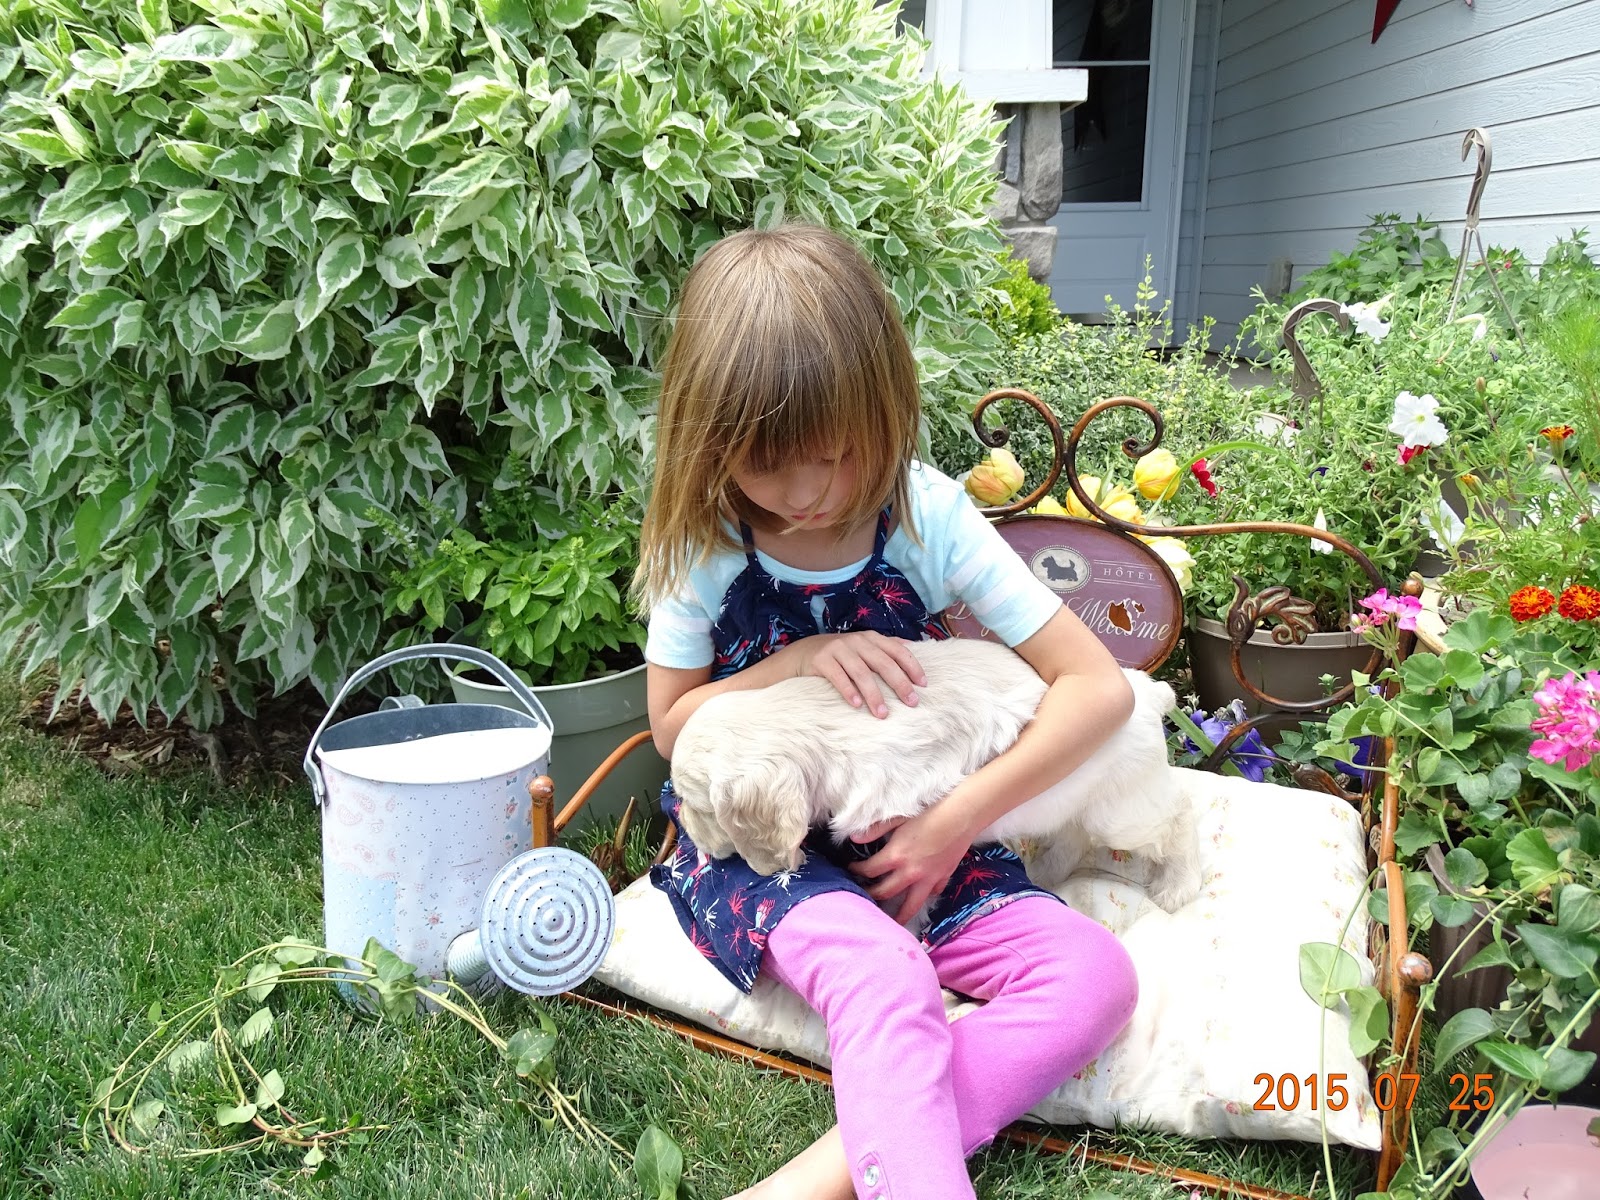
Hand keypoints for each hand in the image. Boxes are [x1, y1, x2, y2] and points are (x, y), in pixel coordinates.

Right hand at [784, 631, 925, 718]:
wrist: (803, 653)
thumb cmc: (840, 655)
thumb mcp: (863, 648)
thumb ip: (885, 648)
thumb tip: (913, 648)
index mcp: (871, 638)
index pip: (897, 650)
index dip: (912, 666)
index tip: (923, 685)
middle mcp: (857, 641)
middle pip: (882, 662)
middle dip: (899, 683)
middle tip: (911, 702)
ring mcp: (838, 649)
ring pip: (861, 672)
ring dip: (874, 694)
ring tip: (882, 713)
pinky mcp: (821, 659)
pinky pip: (838, 677)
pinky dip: (848, 691)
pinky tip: (857, 705)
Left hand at [848, 801, 974, 923]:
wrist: (962, 815)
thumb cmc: (929, 813)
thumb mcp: (898, 818)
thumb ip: (874, 830)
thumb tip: (854, 839)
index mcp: (896, 856)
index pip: (870, 871)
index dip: (857, 871)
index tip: (851, 870)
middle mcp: (911, 872)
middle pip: (886, 892)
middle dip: (871, 895)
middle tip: (864, 896)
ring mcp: (929, 878)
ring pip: (911, 905)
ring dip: (899, 915)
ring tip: (892, 924)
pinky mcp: (944, 877)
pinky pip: (933, 892)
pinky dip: (926, 895)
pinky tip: (921, 895)